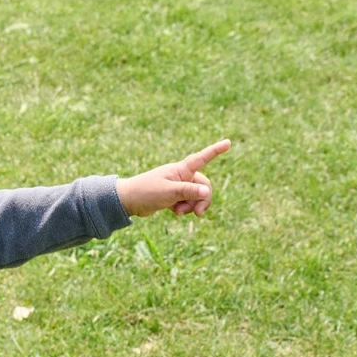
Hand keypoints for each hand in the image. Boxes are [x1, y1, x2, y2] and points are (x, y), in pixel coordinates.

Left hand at [116, 140, 231, 217]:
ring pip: (196, 196)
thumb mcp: (169, 193)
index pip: (202, 158)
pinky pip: (188, 202)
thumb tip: (206, 192)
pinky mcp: (174, 196)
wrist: (128, 201)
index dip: (215, 151)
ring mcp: (178, 186)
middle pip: (203, 186)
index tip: (228, 142)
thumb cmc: (146, 192)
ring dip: (192, 206)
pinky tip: (174, 211)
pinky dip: (184, 209)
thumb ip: (188, 192)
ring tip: (178, 212)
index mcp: (181, 169)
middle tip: (199, 214)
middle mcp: (182, 175)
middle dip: (203, 200)